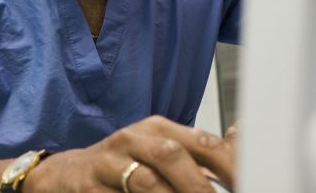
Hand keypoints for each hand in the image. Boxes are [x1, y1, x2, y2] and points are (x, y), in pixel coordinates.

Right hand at [22, 116, 235, 192]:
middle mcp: (133, 138)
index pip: (202, 142)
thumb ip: (199, 150)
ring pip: (145, 181)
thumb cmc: (121, 165)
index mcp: (157, 129)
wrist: (65, 176)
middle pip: (172, 156)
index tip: (250, 183)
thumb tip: (242, 136)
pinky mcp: (90, 186)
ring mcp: (108, 162)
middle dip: (200, 187)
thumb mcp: (159, 149)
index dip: (229, 166)